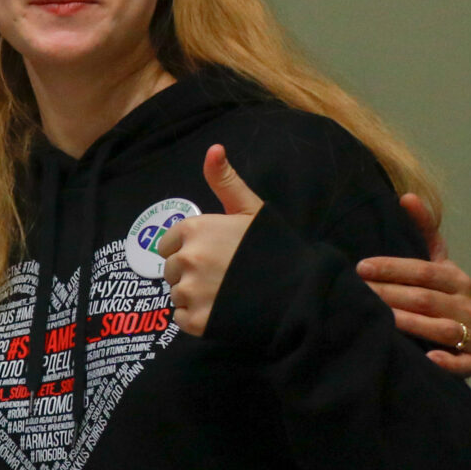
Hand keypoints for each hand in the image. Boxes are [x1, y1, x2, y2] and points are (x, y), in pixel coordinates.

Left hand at [157, 145, 263, 336]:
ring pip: (176, 294)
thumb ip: (226, 181)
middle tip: (224, 276)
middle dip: (192, 273)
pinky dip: (197, 318)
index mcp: (195, 229)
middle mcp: (187, 259)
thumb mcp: (252, 210)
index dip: (190, 249)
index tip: (215, 255)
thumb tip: (213, 148)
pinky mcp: (197, 321)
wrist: (302, 293)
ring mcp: (191, 292)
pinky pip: (181, 319)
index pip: (169, 244)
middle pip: (172, 270)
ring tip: (227, 293)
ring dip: (195, 297)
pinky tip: (222, 311)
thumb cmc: (277, 248)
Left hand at [358, 193, 470, 377]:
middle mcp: (467, 305)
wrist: (453, 335)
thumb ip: (421, 231)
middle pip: (425, 299)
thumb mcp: (430, 261)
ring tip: (378, 321)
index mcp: (456, 278)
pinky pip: (464, 364)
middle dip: (389, 296)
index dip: (392, 268)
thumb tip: (406, 196)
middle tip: (356, 294)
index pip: (424, 270)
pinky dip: (448, 363)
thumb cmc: (432, 294)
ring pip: (439, 329)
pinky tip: (427, 358)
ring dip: (408, 324)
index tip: (360, 268)